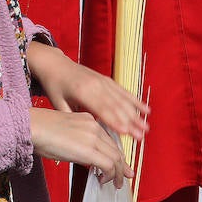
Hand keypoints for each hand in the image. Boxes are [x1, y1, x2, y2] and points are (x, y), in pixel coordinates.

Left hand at [26, 41, 147, 142]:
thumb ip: (72, 118)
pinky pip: (123, 91)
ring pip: (122, 99)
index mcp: (83, 92)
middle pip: (116, 106)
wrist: (55, 64)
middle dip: (130, 122)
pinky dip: (135, 100)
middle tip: (141, 136)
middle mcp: (96, 85)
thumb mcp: (57, 104)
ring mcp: (102, 81)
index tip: (127, 132)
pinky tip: (146, 109)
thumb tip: (82, 137)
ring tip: (146, 127)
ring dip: (136, 114)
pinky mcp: (106, 79)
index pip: (102, 110)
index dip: (115, 122)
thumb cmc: (55, 86)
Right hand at [29, 107, 131, 187]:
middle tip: (122, 176)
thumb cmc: (40, 130)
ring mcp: (93, 136)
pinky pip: (109, 164)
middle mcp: (94, 126)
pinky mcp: (90, 149)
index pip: (109, 139)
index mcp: (88, 119)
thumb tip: (85, 156)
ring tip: (114, 183)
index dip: (115, 154)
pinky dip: (110, 175)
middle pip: (115, 149)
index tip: (119, 164)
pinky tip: (103, 180)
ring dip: (117, 173)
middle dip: (121, 165)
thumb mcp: (66, 132)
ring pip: (116, 158)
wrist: (33, 127)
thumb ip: (79, 141)